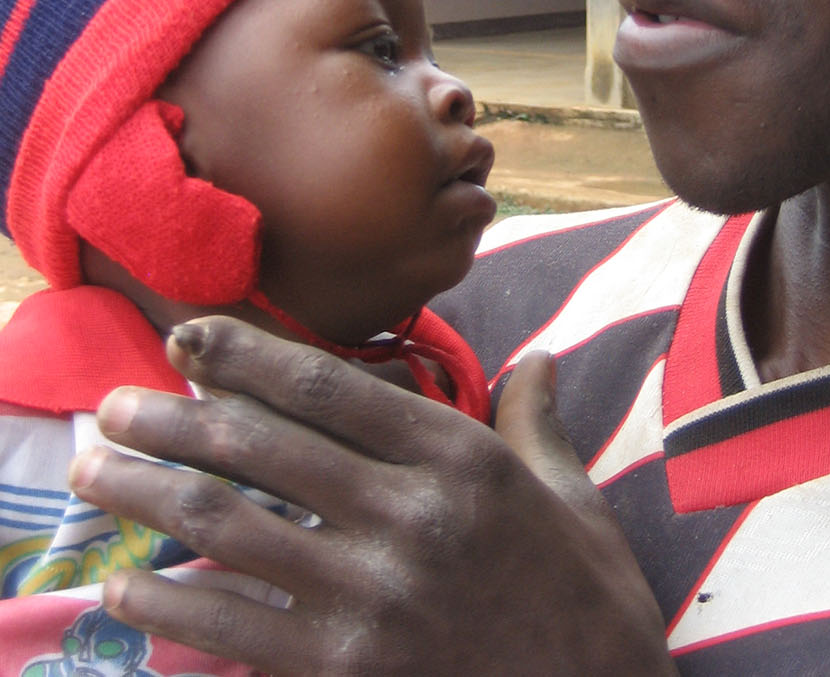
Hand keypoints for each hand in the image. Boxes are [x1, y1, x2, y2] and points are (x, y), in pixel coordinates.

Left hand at [68, 316, 674, 675]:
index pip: (332, 389)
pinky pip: (236, 629)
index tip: (188, 334)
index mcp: (461, 460)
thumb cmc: (587, 599)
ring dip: (150, 495)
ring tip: (95, 472)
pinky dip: (171, 605)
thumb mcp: (572, 497)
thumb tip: (540, 358)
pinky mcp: (347, 673)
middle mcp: (409, 518)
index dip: (249, 354)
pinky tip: (128, 587)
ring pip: (233, 529)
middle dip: (173, 419)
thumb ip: (534, 419)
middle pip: (263, 450)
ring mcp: (373, 600)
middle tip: (111, 404)